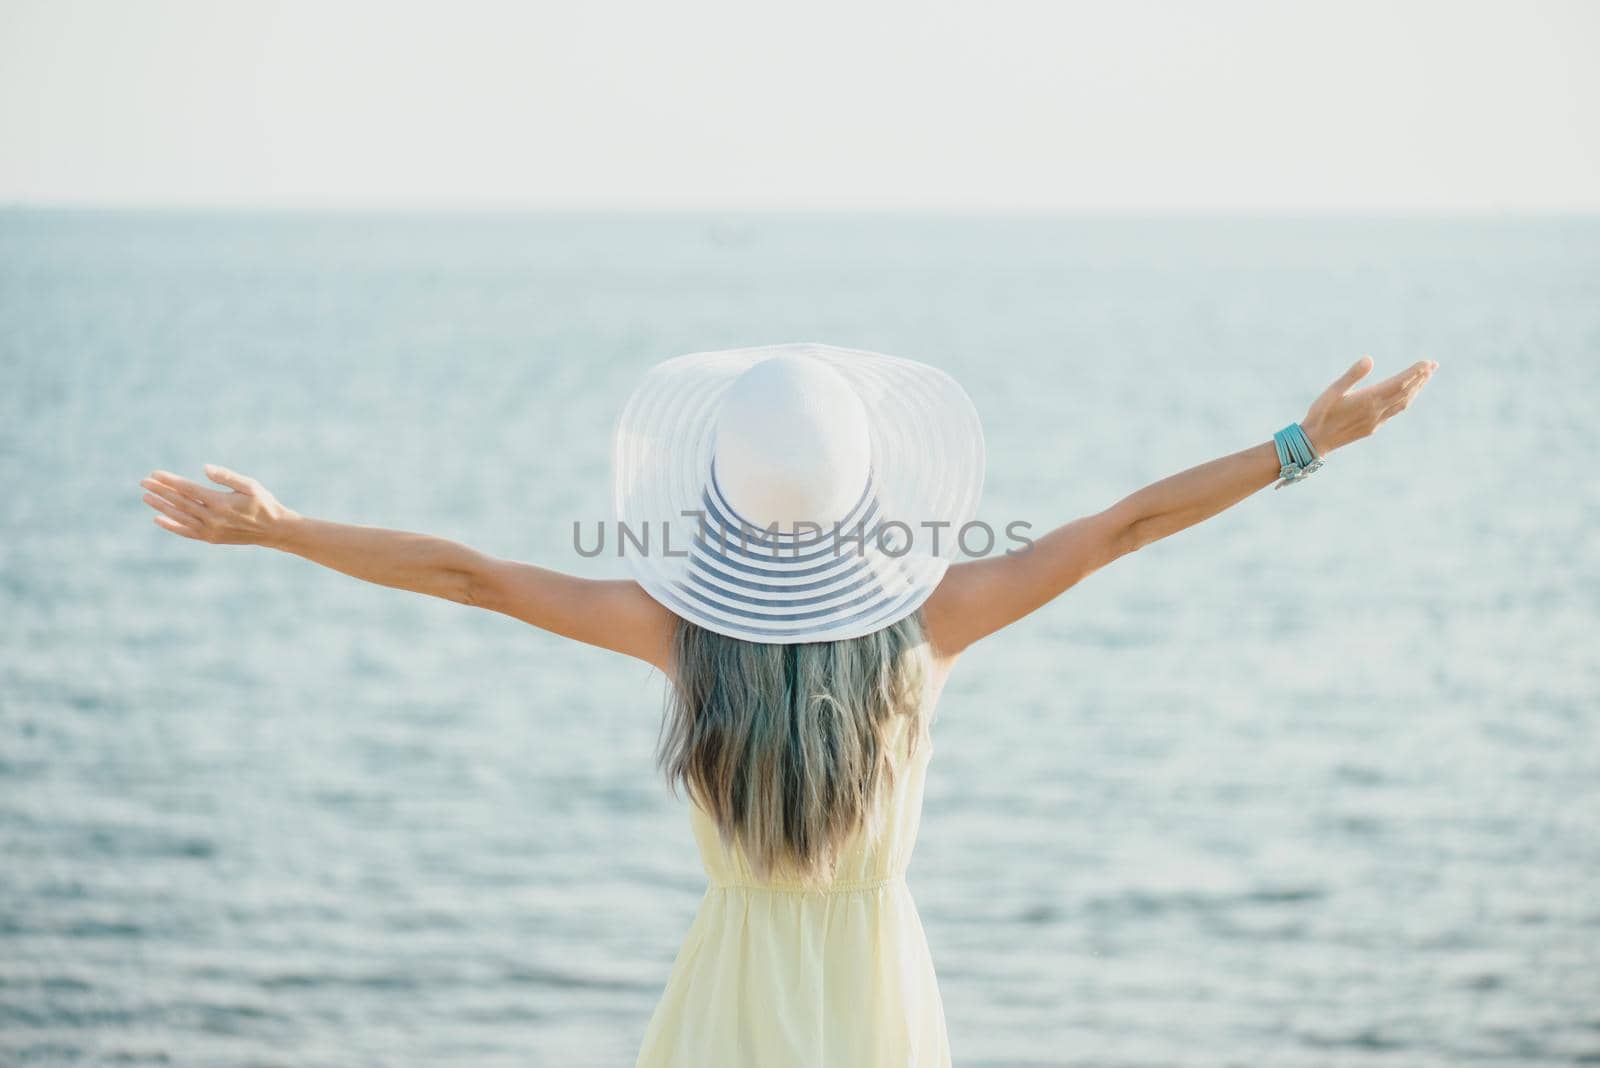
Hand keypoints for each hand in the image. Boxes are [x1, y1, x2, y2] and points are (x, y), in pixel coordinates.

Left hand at [139, 465, 297, 546]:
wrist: (274, 530)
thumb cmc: (263, 503)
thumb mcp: (250, 485)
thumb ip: (226, 476)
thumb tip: (205, 468)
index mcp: (221, 502)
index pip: (187, 489)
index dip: (169, 481)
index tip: (155, 474)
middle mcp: (213, 518)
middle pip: (179, 502)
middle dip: (160, 491)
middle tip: (144, 483)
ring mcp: (211, 530)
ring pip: (179, 517)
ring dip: (161, 507)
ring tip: (146, 498)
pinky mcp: (211, 538)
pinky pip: (186, 532)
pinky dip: (171, 526)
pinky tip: (158, 519)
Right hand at [1301, 355, 1437, 454]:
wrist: (1315, 442)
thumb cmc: (1320, 414)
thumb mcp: (1332, 391)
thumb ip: (1352, 375)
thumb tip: (1369, 359)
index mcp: (1369, 400)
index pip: (1399, 383)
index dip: (1415, 372)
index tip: (1428, 362)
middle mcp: (1377, 411)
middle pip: (1406, 392)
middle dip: (1421, 378)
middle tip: (1434, 365)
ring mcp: (1376, 421)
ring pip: (1403, 402)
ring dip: (1416, 389)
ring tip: (1425, 377)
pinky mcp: (1372, 427)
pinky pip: (1396, 411)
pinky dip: (1406, 400)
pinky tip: (1407, 396)